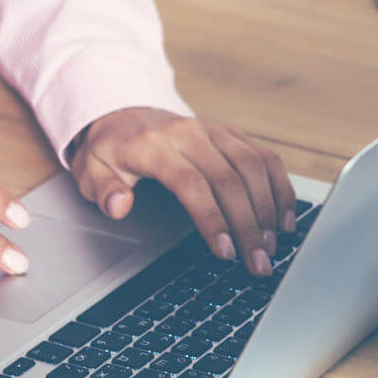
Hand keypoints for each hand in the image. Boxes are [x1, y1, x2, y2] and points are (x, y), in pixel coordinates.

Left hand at [70, 108, 295, 277]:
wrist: (128, 115)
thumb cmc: (113, 151)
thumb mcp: (91, 170)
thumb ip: (104, 191)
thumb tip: (120, 205)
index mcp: (154, 145)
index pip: (191, 183)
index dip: (212, 219)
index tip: (225, 252)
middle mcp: (191, 134)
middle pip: (230, 180)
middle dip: (249, 226)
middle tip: (259, 262)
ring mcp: (217, 132)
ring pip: (254, 168)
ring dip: (269, 210)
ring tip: (273, 246)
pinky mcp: (234, 135)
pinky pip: (266, 159)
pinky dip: (281, 188)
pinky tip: (285, 218)